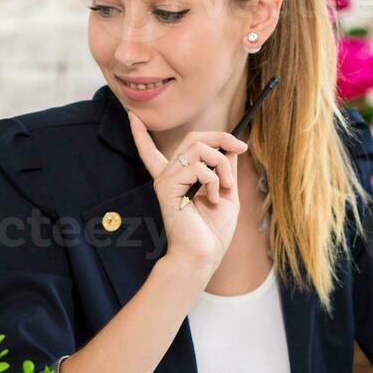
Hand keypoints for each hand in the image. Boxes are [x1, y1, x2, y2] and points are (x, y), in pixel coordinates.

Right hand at [127, 111, 246, 272]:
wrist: (203, 255)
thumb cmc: (213, 231)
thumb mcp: (226, 192)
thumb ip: (225, 168)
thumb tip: (230, 146)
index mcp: (177, 178)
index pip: (152, 151)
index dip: (141, 135)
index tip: (132, 117)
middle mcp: (167, 176)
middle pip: (193, 138)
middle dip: (221, 137)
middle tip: (240, 148)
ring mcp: (166, 180)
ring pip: (198, 147)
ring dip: (221, 163)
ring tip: (226, 186)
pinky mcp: (167, 187)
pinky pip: (197, 167)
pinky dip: (213, 180)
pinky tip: (213, 198)